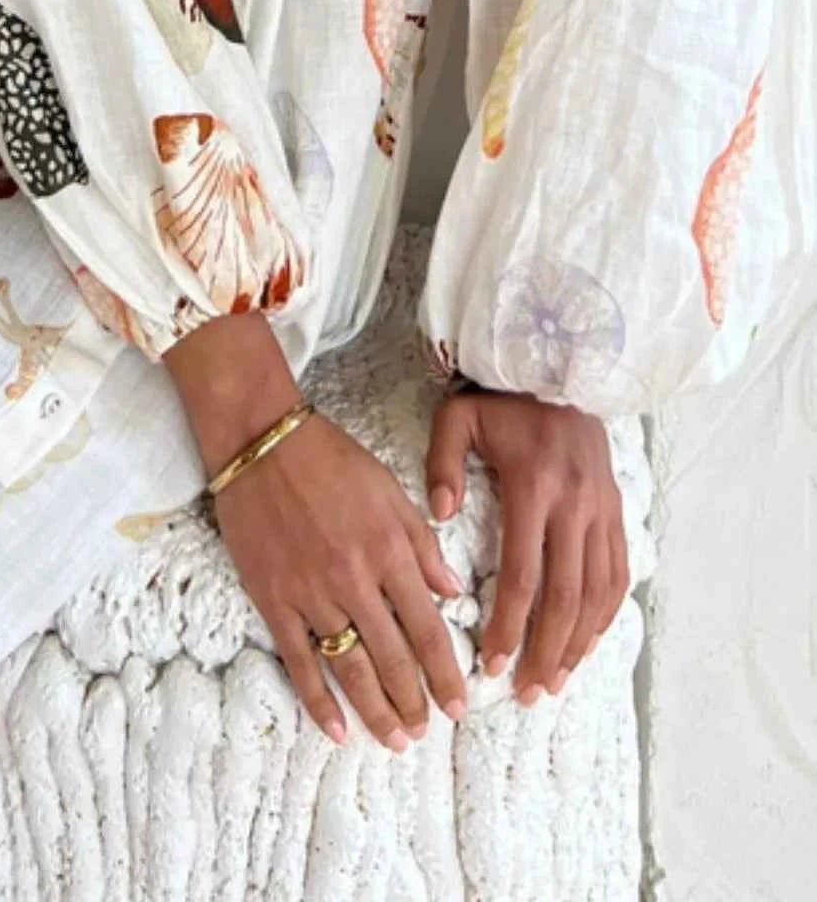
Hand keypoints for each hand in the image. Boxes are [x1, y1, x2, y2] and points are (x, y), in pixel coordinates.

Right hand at [163, 311, 468, 749]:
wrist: (259, 440)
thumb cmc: (329, 458)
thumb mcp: (390, 490)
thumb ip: (423, 544)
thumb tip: (453, 592)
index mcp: (389, 551)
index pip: (427, 627)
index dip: (445, 672)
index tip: (459, 705)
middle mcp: (355, 580)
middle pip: (393, 657)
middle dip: (414, 701)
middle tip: (425, 732)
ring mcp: (311, 593)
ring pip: (351, 667)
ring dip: (376, 710)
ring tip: (394, 739)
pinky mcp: (273, 598)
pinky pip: (299, 660)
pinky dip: (318, 700)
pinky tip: (336, 730)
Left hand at [425, 387, 629, 702]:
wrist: (558, 363)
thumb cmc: (499, 396)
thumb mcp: (458, 417)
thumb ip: (442, 464)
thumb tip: (439, 518)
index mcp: (534, 487)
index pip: (523, 575)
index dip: (510, 626)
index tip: (493, 664)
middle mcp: (576, 504)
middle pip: (565, 596)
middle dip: (546, 651)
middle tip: (528, 693)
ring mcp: (602, 508)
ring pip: (598, 592)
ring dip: (580, 643)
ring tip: (556, 681)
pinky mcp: (616, 508)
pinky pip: (618, 571)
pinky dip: (606, 613)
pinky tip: (588, 641)